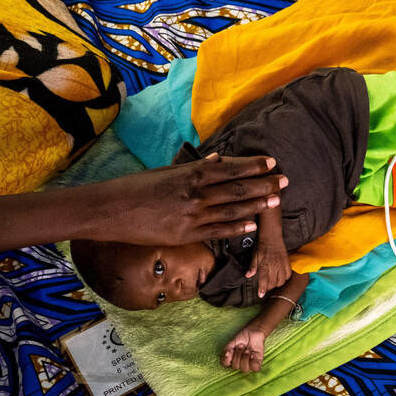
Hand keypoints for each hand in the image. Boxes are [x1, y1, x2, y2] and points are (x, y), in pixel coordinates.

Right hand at [94, 155, 284, 245]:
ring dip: (257, 204)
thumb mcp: (167, 171)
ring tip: (276, 200)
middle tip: (285, 180)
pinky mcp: (186, 235)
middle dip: (264, 184)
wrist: (110, 210)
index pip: (231, 168)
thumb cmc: (136, 187)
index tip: (271, 161)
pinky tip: (254, 224)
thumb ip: (195, 168)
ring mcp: (193, 216)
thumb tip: (219, 160)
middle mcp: (196, 194)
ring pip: (233, 209)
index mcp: (192, 174)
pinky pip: (218, 231)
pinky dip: (238, 227)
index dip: (253, 165)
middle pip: (238, 188)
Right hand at [222, 325, 267, 372]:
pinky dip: (253, 362)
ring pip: (245, 369)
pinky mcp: (258, 362)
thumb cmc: (243, 336)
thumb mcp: (232, 341)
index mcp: (232, 358)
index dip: (226, 360)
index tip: (229, 352)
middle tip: (242, 346)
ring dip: (245, 358)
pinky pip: (255, 368)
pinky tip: (253, 355)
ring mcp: (249, 363)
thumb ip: (227, 349)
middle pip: (235, 366)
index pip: (226, 365)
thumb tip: (226, 356)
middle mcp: (240, 363)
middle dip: (238, 355)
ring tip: (247, 350)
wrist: (254, 330)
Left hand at [246, 231, 290, 296]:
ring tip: (273, 282)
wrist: (272, 237)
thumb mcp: (254, 256)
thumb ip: (252, 267)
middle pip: (273, 283)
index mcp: (265, 265)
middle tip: (265, 286)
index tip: (261, 295)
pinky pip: (288, 275)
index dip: (262, 289)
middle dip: (269, 287)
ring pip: (281, 281)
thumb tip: (248, 276)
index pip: (264, 280)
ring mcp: (282, 265)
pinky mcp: (287, 262)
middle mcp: (274, 266)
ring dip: (277, 284)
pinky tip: (280, 277)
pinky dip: (284, 278)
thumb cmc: (261, 247)